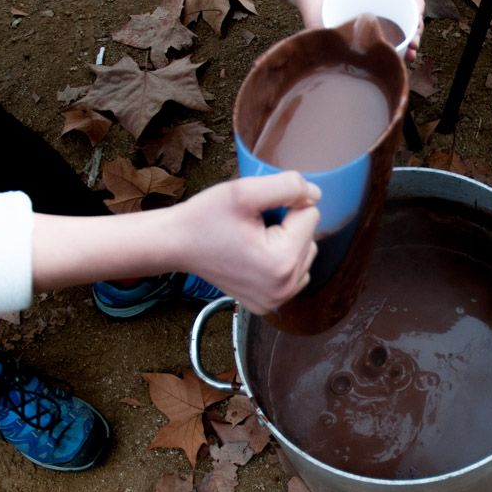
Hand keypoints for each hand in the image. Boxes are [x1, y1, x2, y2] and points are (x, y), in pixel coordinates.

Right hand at [173, 172, 320, 313]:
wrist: (175, 244)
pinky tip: (255, 255)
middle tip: (252, 225)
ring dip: (286, 242)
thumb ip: (288, 186)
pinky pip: (293, 273)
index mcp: (281, 264)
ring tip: (253, 239)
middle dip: (287, 225)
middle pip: (311, 238)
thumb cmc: (204, 218)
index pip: (311, 216)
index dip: (285, 205)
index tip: (256, 212)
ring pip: (305, 255)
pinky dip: (280, 260)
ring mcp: (276, 301)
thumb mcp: (244, 191)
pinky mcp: (268, 304)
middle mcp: (284, 290)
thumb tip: (316, 195)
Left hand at [276, 0, 425, 60]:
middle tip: (412, 51)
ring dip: (400, 33)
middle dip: (412, 27)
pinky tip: (381, 51)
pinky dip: (384, 33)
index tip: (417, 30)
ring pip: (390, 11)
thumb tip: (331, 53)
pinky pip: (376, 16)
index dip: (416, 7)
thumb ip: (316, 22)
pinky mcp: (351, 1)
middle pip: (402, 1)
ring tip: (403, 56)